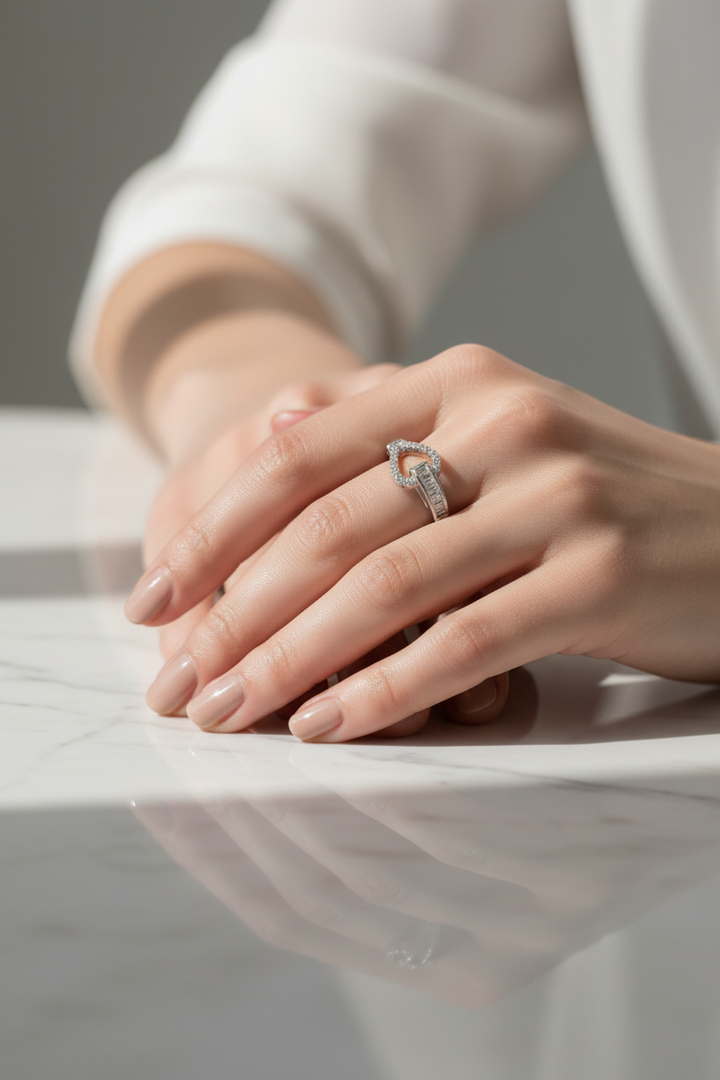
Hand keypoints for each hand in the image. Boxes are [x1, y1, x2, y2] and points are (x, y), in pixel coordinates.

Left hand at [126, 344, 719, 740]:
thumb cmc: (607, 496)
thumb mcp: (502, 438)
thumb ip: (395, 433)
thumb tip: (273, 436)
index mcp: (462, 380)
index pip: (300, 453)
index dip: (213, 531)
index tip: (154, 600)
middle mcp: (502, 421)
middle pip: (326, 524)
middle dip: (231, 614)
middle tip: (177, 681)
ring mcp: (555, 494)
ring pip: (383, 585)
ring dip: (288, 661)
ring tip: (230, 714)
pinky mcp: (597, 574)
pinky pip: (463, 641)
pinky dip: (384, 689)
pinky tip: (330, 727)